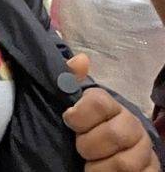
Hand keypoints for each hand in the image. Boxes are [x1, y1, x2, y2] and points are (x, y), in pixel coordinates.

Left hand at [63, 54, 158, 170]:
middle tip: (80, 149)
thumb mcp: (74, 106)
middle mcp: (133, 126)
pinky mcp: (151, 171)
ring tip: (90, 167)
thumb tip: (81, 60)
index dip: (79, 114)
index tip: (69, 121)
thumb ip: (71, 82)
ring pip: (124, 163)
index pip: (99, 102)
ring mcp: (145, 151)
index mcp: (112, 107)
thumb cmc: (87, 128)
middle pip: (114, 135)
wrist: (106, 154)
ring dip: (99, 168)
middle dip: (89, 145)